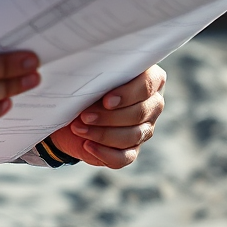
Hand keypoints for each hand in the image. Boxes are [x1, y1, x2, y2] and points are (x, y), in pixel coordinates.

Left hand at [49, 64, 166, 168]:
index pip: (147, 85)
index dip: (128, 95)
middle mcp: (152, 104)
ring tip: (79, 128)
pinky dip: (105, 153)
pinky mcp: (133, 149)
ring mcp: (145, 128)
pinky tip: (88, 145)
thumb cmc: (88, 80)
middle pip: (138, 114)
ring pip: (131, 136)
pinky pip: (124, 157)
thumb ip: (97, 69)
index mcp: (149, 78)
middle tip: (85, 116)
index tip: (106, 101)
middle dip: (109, 117)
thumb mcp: (92, 71)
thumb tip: (84, 72)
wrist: (74, 104)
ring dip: (103, 134)